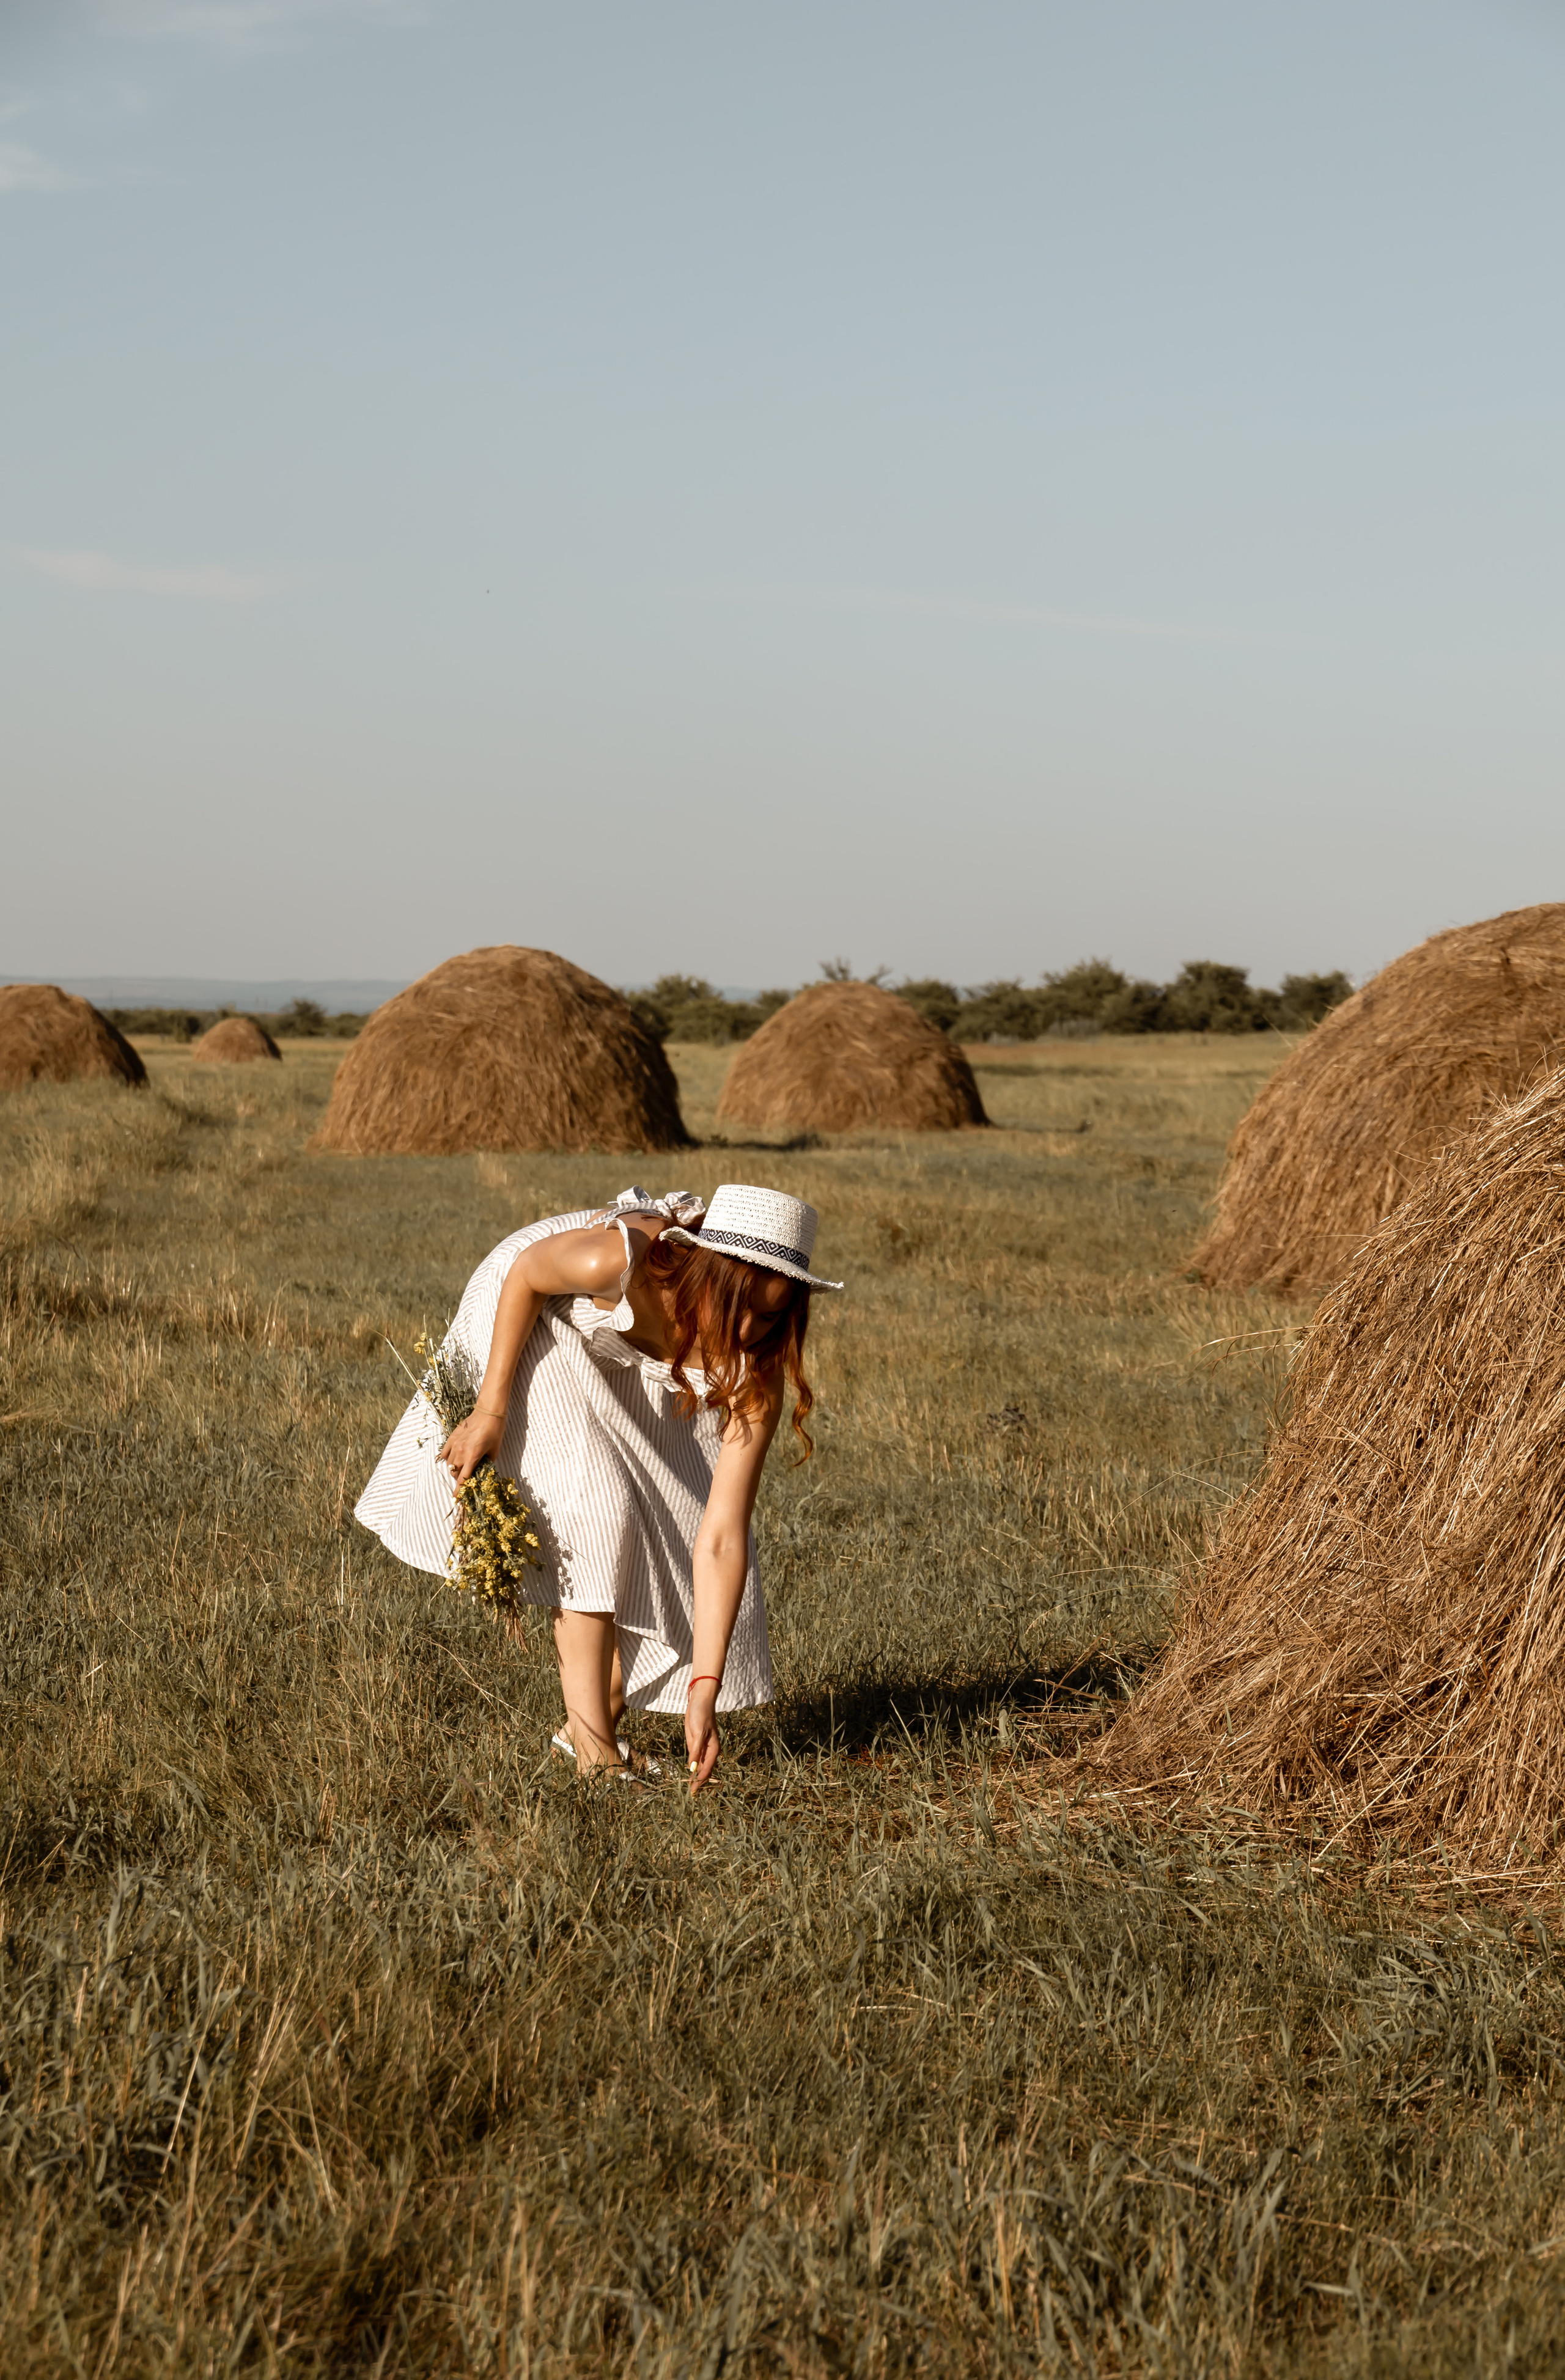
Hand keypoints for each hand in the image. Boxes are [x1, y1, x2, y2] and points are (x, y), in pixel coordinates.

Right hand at [438, 1407, 504, 1488]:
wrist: (488, 1412)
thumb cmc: (495, 1431)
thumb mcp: (495, 1450)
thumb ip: (487, 1462)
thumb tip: (483, 1470)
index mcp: (472, 1457)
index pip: (463, 1479)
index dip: (459, 1490)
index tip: (456, 1498)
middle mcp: (461, 1452)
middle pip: (454, 1472)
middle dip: (459, 1478)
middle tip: (466, 1476)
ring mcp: (454, 1444)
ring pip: (449, 1464)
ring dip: (454, 1469)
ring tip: (461, 1467)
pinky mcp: (451, 1437)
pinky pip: (444, 1452)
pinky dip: (446, 1458)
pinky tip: (451, 1458)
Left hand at [684, 1677, 720, 1793]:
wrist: (700, 1701)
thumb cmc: (701, 1715)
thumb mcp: (697, 1733)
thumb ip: (695, 1751)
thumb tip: (692, 1769)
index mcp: (713, 1750)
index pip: (706, 1770)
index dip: (699, 1782)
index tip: (692, 1792)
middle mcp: (709, 1751)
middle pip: (705, 1771)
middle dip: (699, 1782)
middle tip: (691, 1795)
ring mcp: (702, 1749)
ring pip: (700, 1767)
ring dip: (696, 1777)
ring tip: (690, 1789)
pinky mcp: (696, 1745)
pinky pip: (695, 1760)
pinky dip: (693, 1768)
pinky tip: (690, 1775)